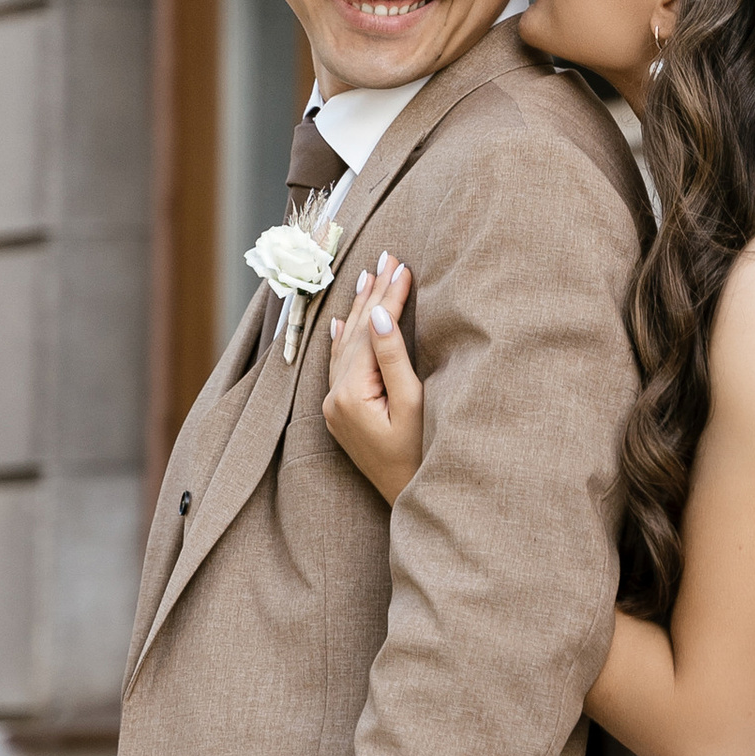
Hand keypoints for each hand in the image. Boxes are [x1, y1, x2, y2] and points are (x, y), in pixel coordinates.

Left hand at [324, 255, 423, 503]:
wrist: (410, 499)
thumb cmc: (422, 455)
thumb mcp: (412, 404)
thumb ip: (393, 359)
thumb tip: (381, 316)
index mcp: (349, 394)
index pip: (370, 332)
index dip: (388, 297)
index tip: (402, 265)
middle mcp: (333, 398)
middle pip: (355, 334)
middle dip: (373, 295)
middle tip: (386, 256)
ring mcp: (333, 407)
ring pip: (346, 346)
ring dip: (360, 311)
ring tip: (369, 276)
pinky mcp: (340, 414)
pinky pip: (339, 365)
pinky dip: (343, 339)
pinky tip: (344, 320)